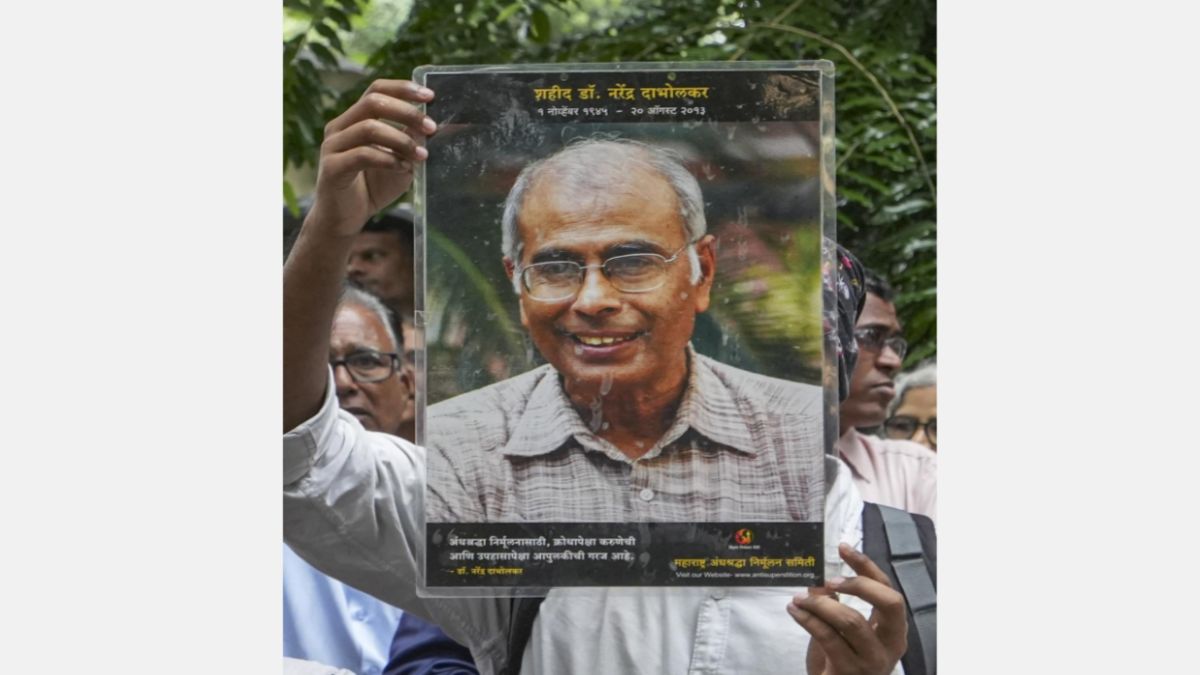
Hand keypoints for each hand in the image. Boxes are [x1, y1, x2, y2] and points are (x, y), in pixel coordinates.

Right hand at [308, 79, 436, 236]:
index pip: (376, 89)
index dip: (403, 88)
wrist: (345, 219)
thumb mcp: (400, 161)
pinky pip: (362, 155)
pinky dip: (388, 159)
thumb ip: (412, 142)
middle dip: (407, 112)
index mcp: (354, 119)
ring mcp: (332, 146)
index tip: (430, 96)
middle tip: (431, 127)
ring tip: (421, 155)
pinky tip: (403, 168)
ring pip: (369, 128)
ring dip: (401, 139)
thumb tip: (437, 127)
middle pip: (373, 101)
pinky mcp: (332, 168)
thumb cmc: (372, 187)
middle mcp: (340, 127)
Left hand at [787, 543, 907, 674]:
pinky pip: (827, 637)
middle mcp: (891, 645)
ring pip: (851, 620)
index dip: (867, 567)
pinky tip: (794, 611)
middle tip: (828, 580)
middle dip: (859, 584)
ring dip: (820, 604)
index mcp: (894, 630)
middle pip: (889, 603)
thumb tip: (820, 580)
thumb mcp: (846, 631)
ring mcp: (872, 660)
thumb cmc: (843, 659)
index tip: (843, 548)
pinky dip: (807, 619)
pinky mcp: (849, 671)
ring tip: (799, 598)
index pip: (889, 590)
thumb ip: (839, 605)